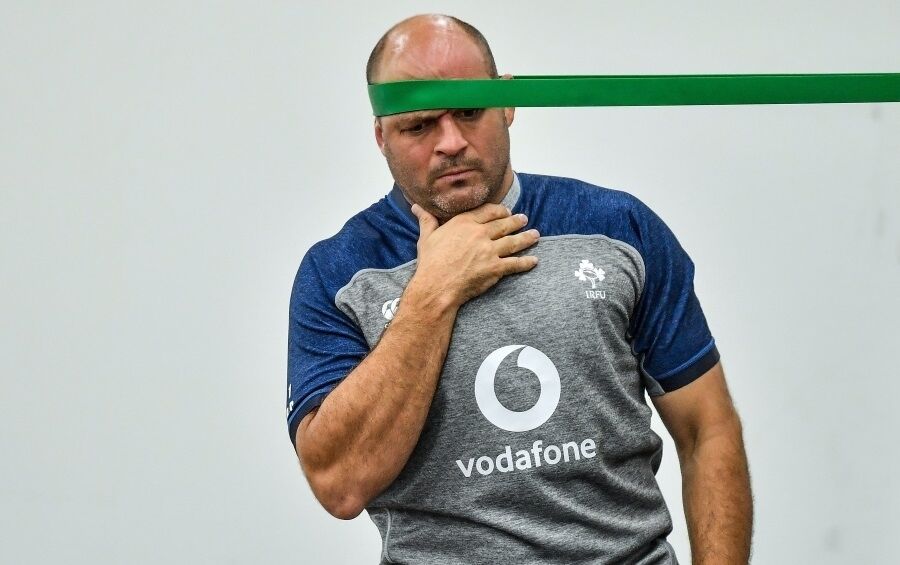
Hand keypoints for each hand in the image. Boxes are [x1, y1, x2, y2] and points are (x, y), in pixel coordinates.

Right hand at [408, 202, 539, 307]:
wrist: (436, 286)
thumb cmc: (430, 263)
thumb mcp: (426, 237)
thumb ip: (426, 220)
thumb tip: (416, 206)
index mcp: (464, 223)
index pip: (488, 211)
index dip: (500, 210)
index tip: (506, 211)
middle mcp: (479, 234)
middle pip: (504, 224)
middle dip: (516, 221)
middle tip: (524, 219)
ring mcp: (489, 250)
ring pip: (513, 241)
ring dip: (527, 238)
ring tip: (535, 235)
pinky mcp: (495, 268)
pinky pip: (515, 263)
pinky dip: (526, 262)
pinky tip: (534, 260)